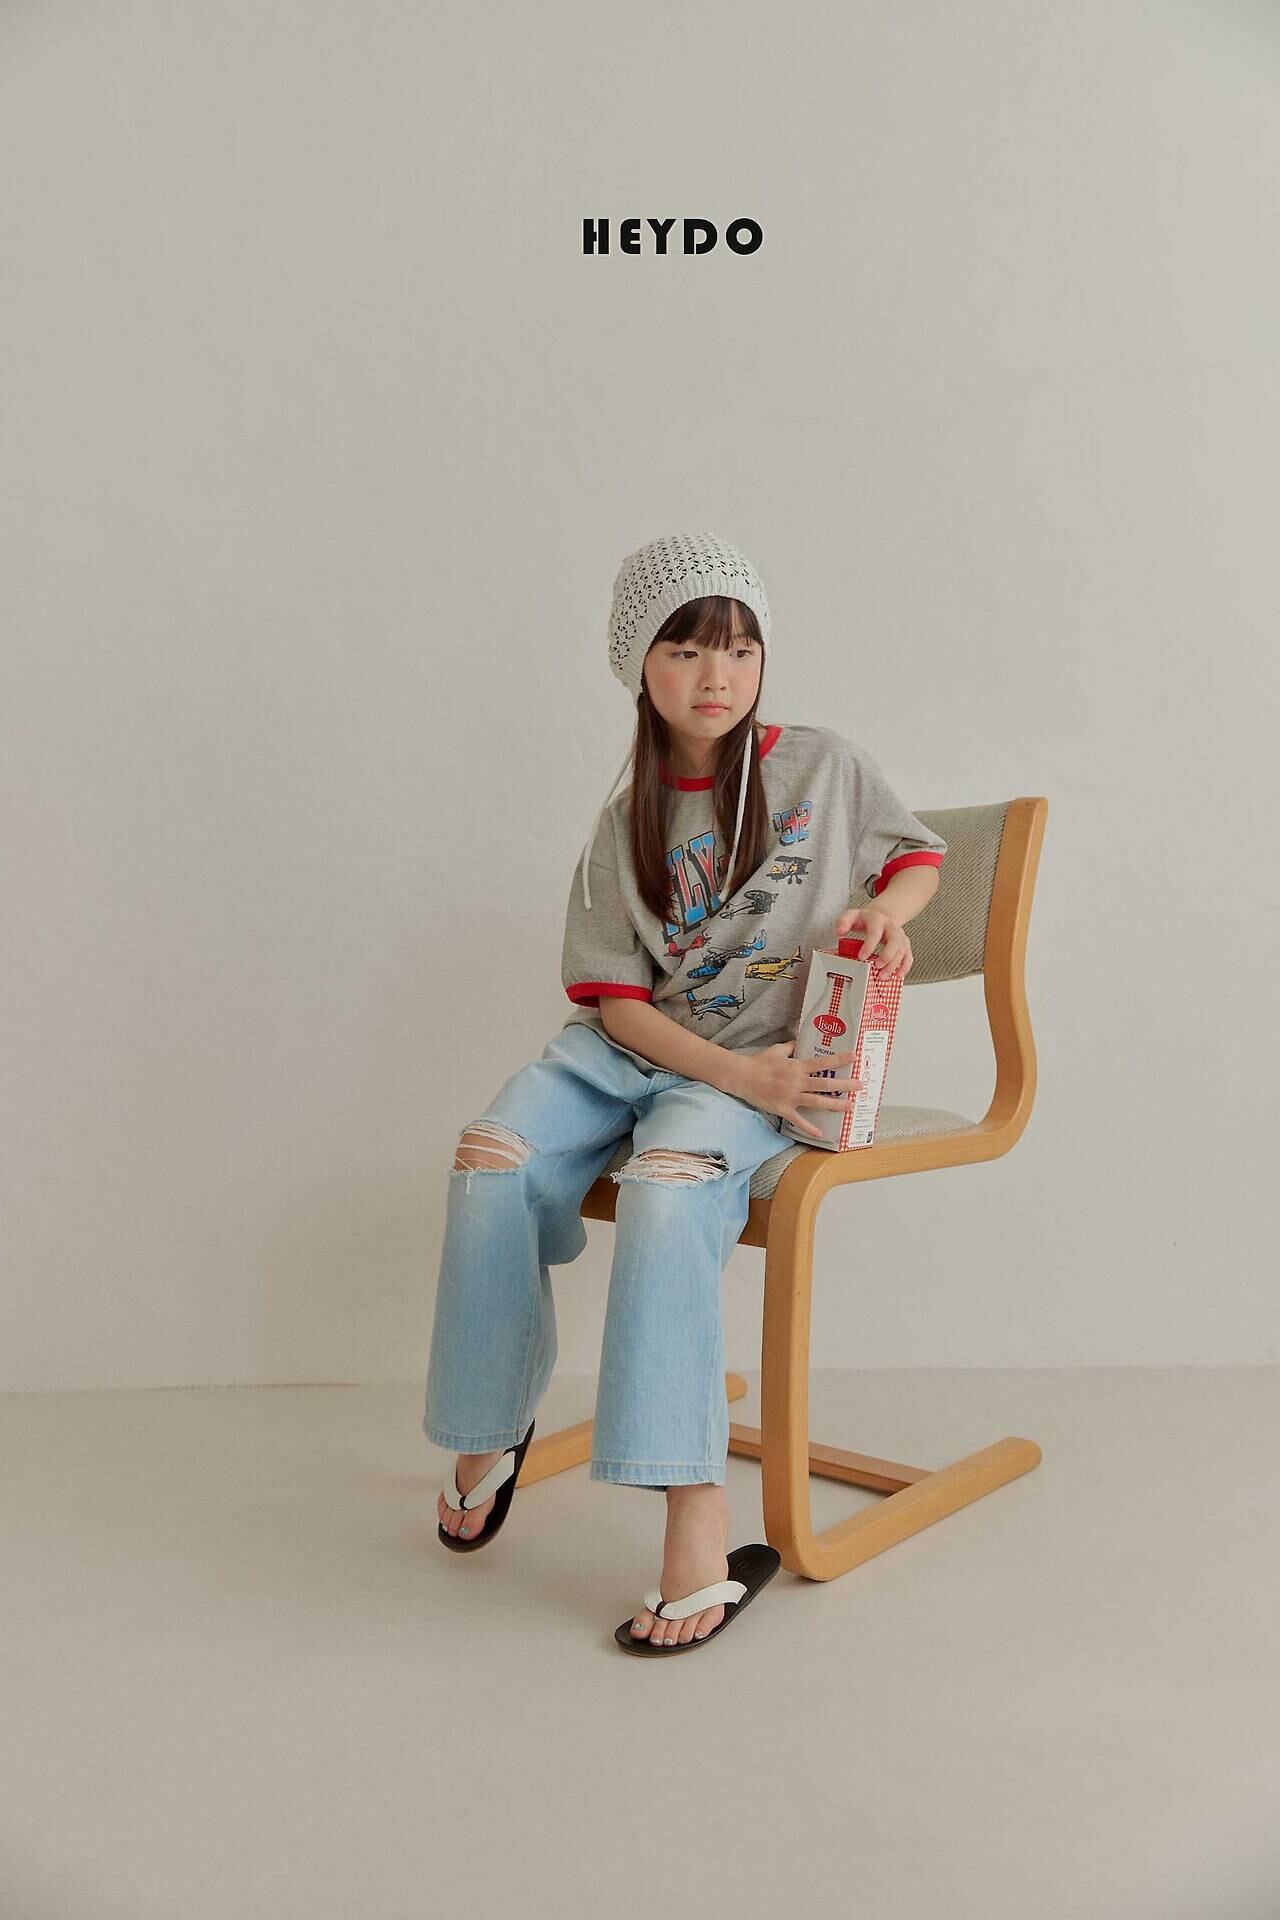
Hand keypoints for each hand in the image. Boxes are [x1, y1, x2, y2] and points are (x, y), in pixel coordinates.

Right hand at [732, 1042, 867, 1140]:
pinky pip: (799, 1121)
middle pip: (825, 1084)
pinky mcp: (784, 1109)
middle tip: (860, 1085)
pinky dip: (810, 1128)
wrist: (742, 1076)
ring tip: (850, 1106)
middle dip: (845, 1085)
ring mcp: (791, 1097)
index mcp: (797, 1066)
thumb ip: (792, 1047)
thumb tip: (801, 1042)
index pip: (822, 1063)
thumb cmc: (760, 1062)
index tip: (854, 1058)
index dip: (839, 1060)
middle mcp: (797, 1082)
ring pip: (817, 1102)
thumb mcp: (777, 1050)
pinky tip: (821, 1134)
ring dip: (835, 1105)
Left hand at [834, 905, 912, 980]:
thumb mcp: (852, 916)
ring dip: (894, 965)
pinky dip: (904, 966)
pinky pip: (908, 956)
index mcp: (877, 920)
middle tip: (877, 967)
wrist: (881, 915)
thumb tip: (839, 931)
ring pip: (902, 950)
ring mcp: (900, 935)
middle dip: (887, 957)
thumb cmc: (865, 919)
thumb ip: (843, 922)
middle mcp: (891, 927)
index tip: (862, 957)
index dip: (869, 945)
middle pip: (894, 941)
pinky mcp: (904, 944)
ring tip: (883, 976)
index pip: (875, 932)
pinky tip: (898, 975)